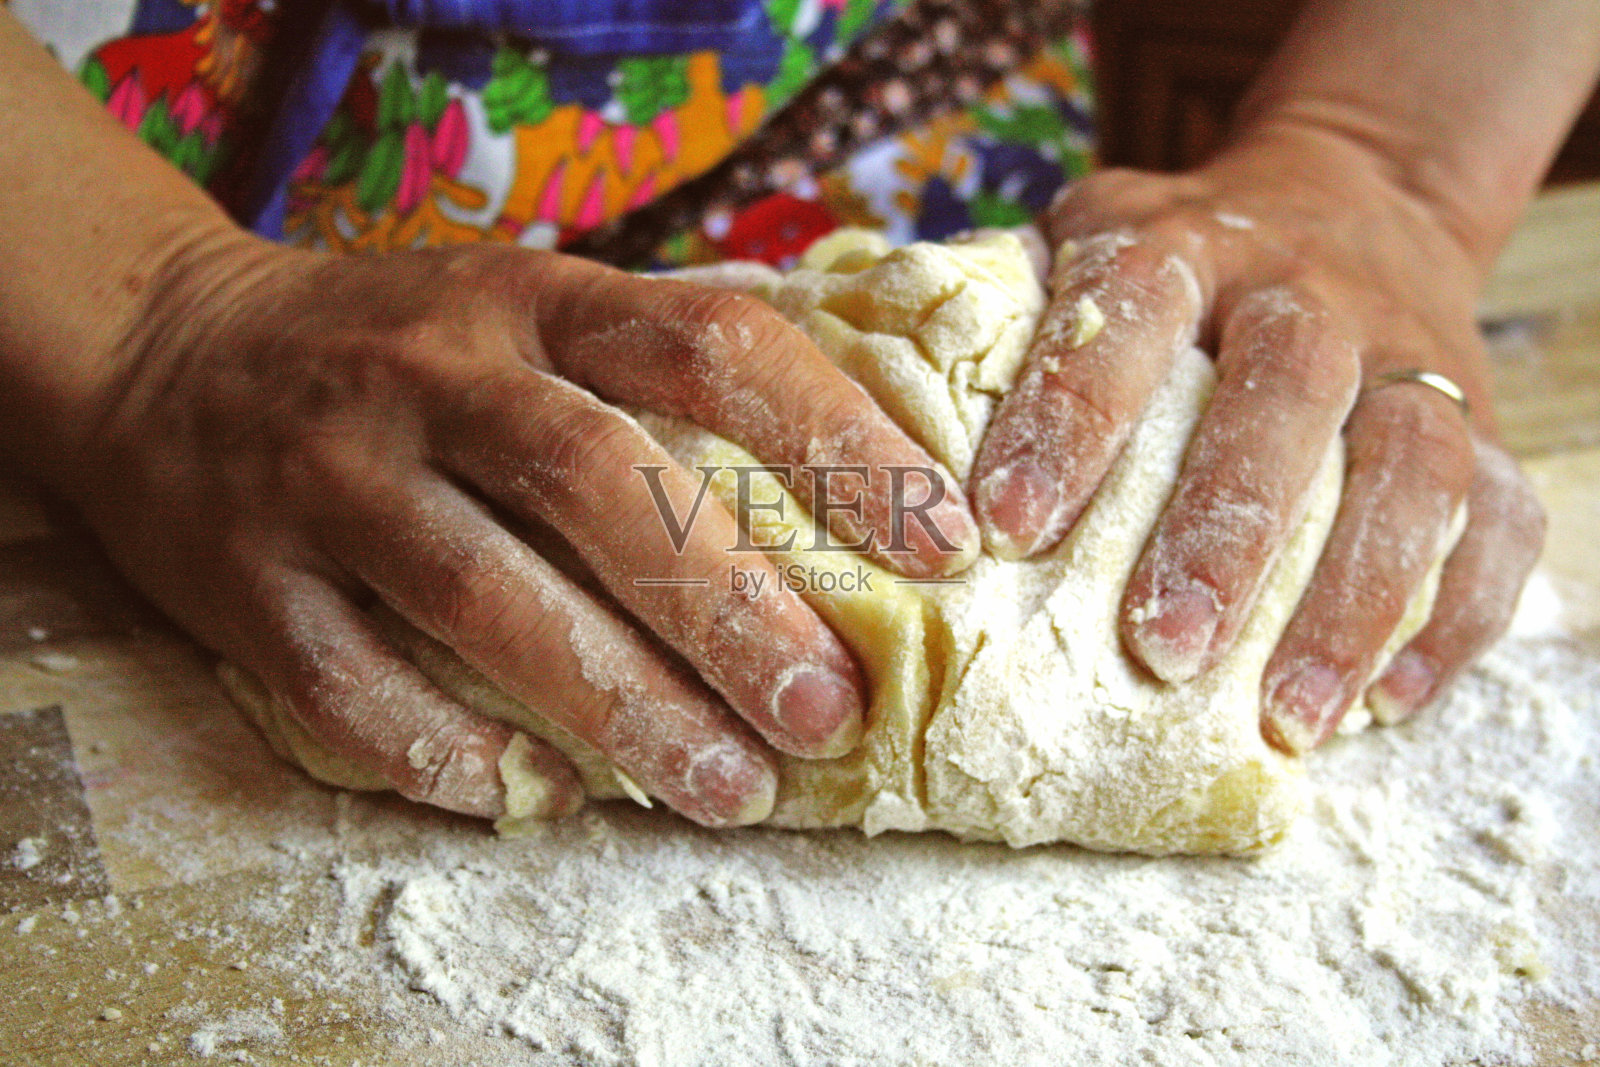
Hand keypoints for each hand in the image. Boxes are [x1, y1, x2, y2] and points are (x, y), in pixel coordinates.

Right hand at [57, 231, 977, 825]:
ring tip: (732, 787)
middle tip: (832, 713)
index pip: (708, 345)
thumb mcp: (529, 299)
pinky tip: (538, 796)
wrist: (167, 351)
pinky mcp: (244, 578)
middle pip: (601, 486)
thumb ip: (662, 357)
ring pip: (485, 598)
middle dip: (731, 610)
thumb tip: (858, 454)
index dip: (836, 441)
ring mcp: (328, 475)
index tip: (940, 543)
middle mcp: (431, 375)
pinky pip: (349, 685)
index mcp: (529, 297)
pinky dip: (448, 750)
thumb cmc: (405, 345)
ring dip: (619, 705)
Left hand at [970, 124, 1544, 751]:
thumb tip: (889, 420)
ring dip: (1355, 598)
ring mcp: (1407, 357)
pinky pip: (1497, 517)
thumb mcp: (1086, 240)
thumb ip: (1008, 309)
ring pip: (1408, 469)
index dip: (1069, 419)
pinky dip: (1457, 611)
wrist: (1349, 195)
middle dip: (1223, 529)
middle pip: (1282, 397)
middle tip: (1162, 649)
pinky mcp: (1480, 422)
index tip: (1007, 529)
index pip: (1129, 317)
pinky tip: (1396, 699)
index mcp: (1184, 248)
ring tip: (1289, 716)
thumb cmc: (1175, 261)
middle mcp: (1306, 295)